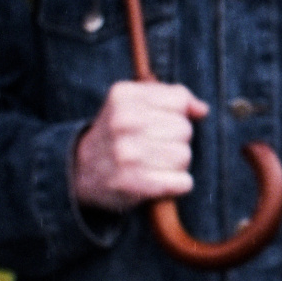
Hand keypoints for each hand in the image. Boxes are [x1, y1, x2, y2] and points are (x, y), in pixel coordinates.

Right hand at [71, 81, 207, 211]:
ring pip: (184, 156)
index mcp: (124, 96)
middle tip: (152, 147)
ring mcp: (126, 153)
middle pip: (184, 129)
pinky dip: (177, 184)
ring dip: (176, 164)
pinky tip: (158, 181)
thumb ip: (172, 97)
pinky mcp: (132, 183)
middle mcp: (123, 121)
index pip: (179, 100)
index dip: (176, 114)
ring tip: (153, 164)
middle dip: (175, 140)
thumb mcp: (134, 103)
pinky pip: (182, 182)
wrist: (79, 170)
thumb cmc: (117, 134)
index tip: (158, 123)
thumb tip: (202, 110)